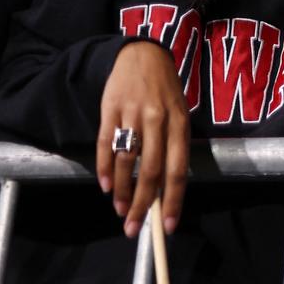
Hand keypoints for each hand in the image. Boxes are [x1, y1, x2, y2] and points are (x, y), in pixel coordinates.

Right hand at [96, 41, 190, 237]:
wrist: (144, 55)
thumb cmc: (166, 91)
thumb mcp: (181, 114)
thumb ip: (174, 147)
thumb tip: (165, 189)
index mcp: (180, 124)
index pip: (178, 170)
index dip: (172, 200)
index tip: (167, 225)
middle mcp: (157, 120)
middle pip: (150, 171)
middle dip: (141, 204)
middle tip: (133, 228)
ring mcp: (132, 114)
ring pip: (125, 161)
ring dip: (120, 190)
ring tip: (119, 209)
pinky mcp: (110, 109)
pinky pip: (105, 144)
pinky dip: (103, 169)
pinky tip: (103, 186)